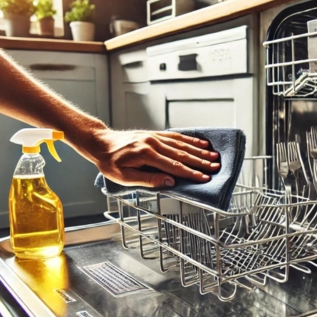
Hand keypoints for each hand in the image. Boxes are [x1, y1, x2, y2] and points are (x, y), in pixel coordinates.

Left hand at [81, 129, 219, 187]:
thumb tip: (170, 182)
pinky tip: (201, 143)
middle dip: (201, 162)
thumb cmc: (110, 163)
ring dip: (199, 150)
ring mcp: (155, 137)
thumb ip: (148, 180)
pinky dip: (190, 140)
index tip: (204, 178)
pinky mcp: (155, 134)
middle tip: (216, 167)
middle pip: (181, 154)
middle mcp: (153, 143)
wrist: (101, 143)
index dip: (191, 173)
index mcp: (146, 155)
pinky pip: (175, 136)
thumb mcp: (124, 177)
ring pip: (181, 144)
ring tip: (213, 156)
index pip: (173, 166)